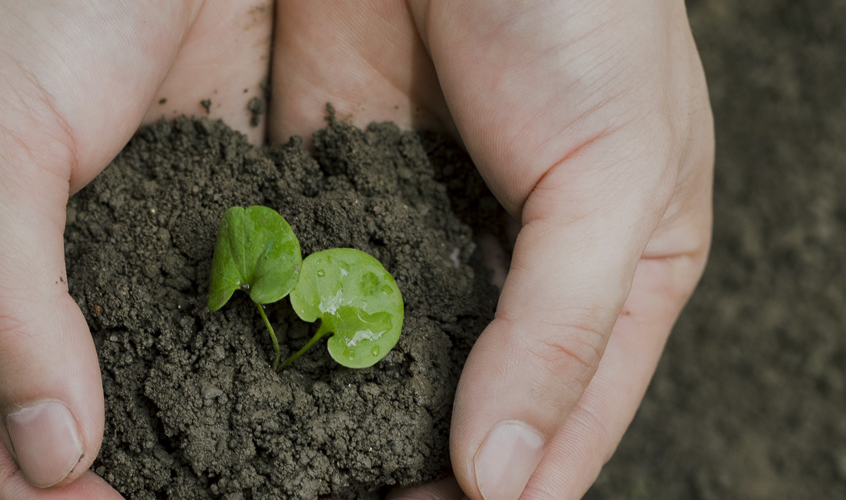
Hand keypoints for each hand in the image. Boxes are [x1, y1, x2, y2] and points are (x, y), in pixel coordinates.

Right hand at [0, 0, 271, 495]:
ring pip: (131, 377)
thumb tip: (44, 451)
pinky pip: (203, 319)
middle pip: (43, 406)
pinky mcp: (181, 222)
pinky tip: (286, 415)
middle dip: (107, 469)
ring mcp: (94, 249)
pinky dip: (236, 370)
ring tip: (250, 487)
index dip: (24, 477)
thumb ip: (5, 303)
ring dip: (182, 436)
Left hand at [266, 1, 712, 498]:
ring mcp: (418, 225)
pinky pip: (303, 280)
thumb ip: (560, 330)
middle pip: (460, 409)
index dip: (503, 491)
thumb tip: (503, 482)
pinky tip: (229, 394)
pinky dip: (272, 337)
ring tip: (267, 482)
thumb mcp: (617, 176)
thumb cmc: (588, 9)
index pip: (563, 426)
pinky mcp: (333, 175)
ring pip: (372, 361)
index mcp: (615, 278)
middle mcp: (513, 268)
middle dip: (402, 470)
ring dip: (326, 423)